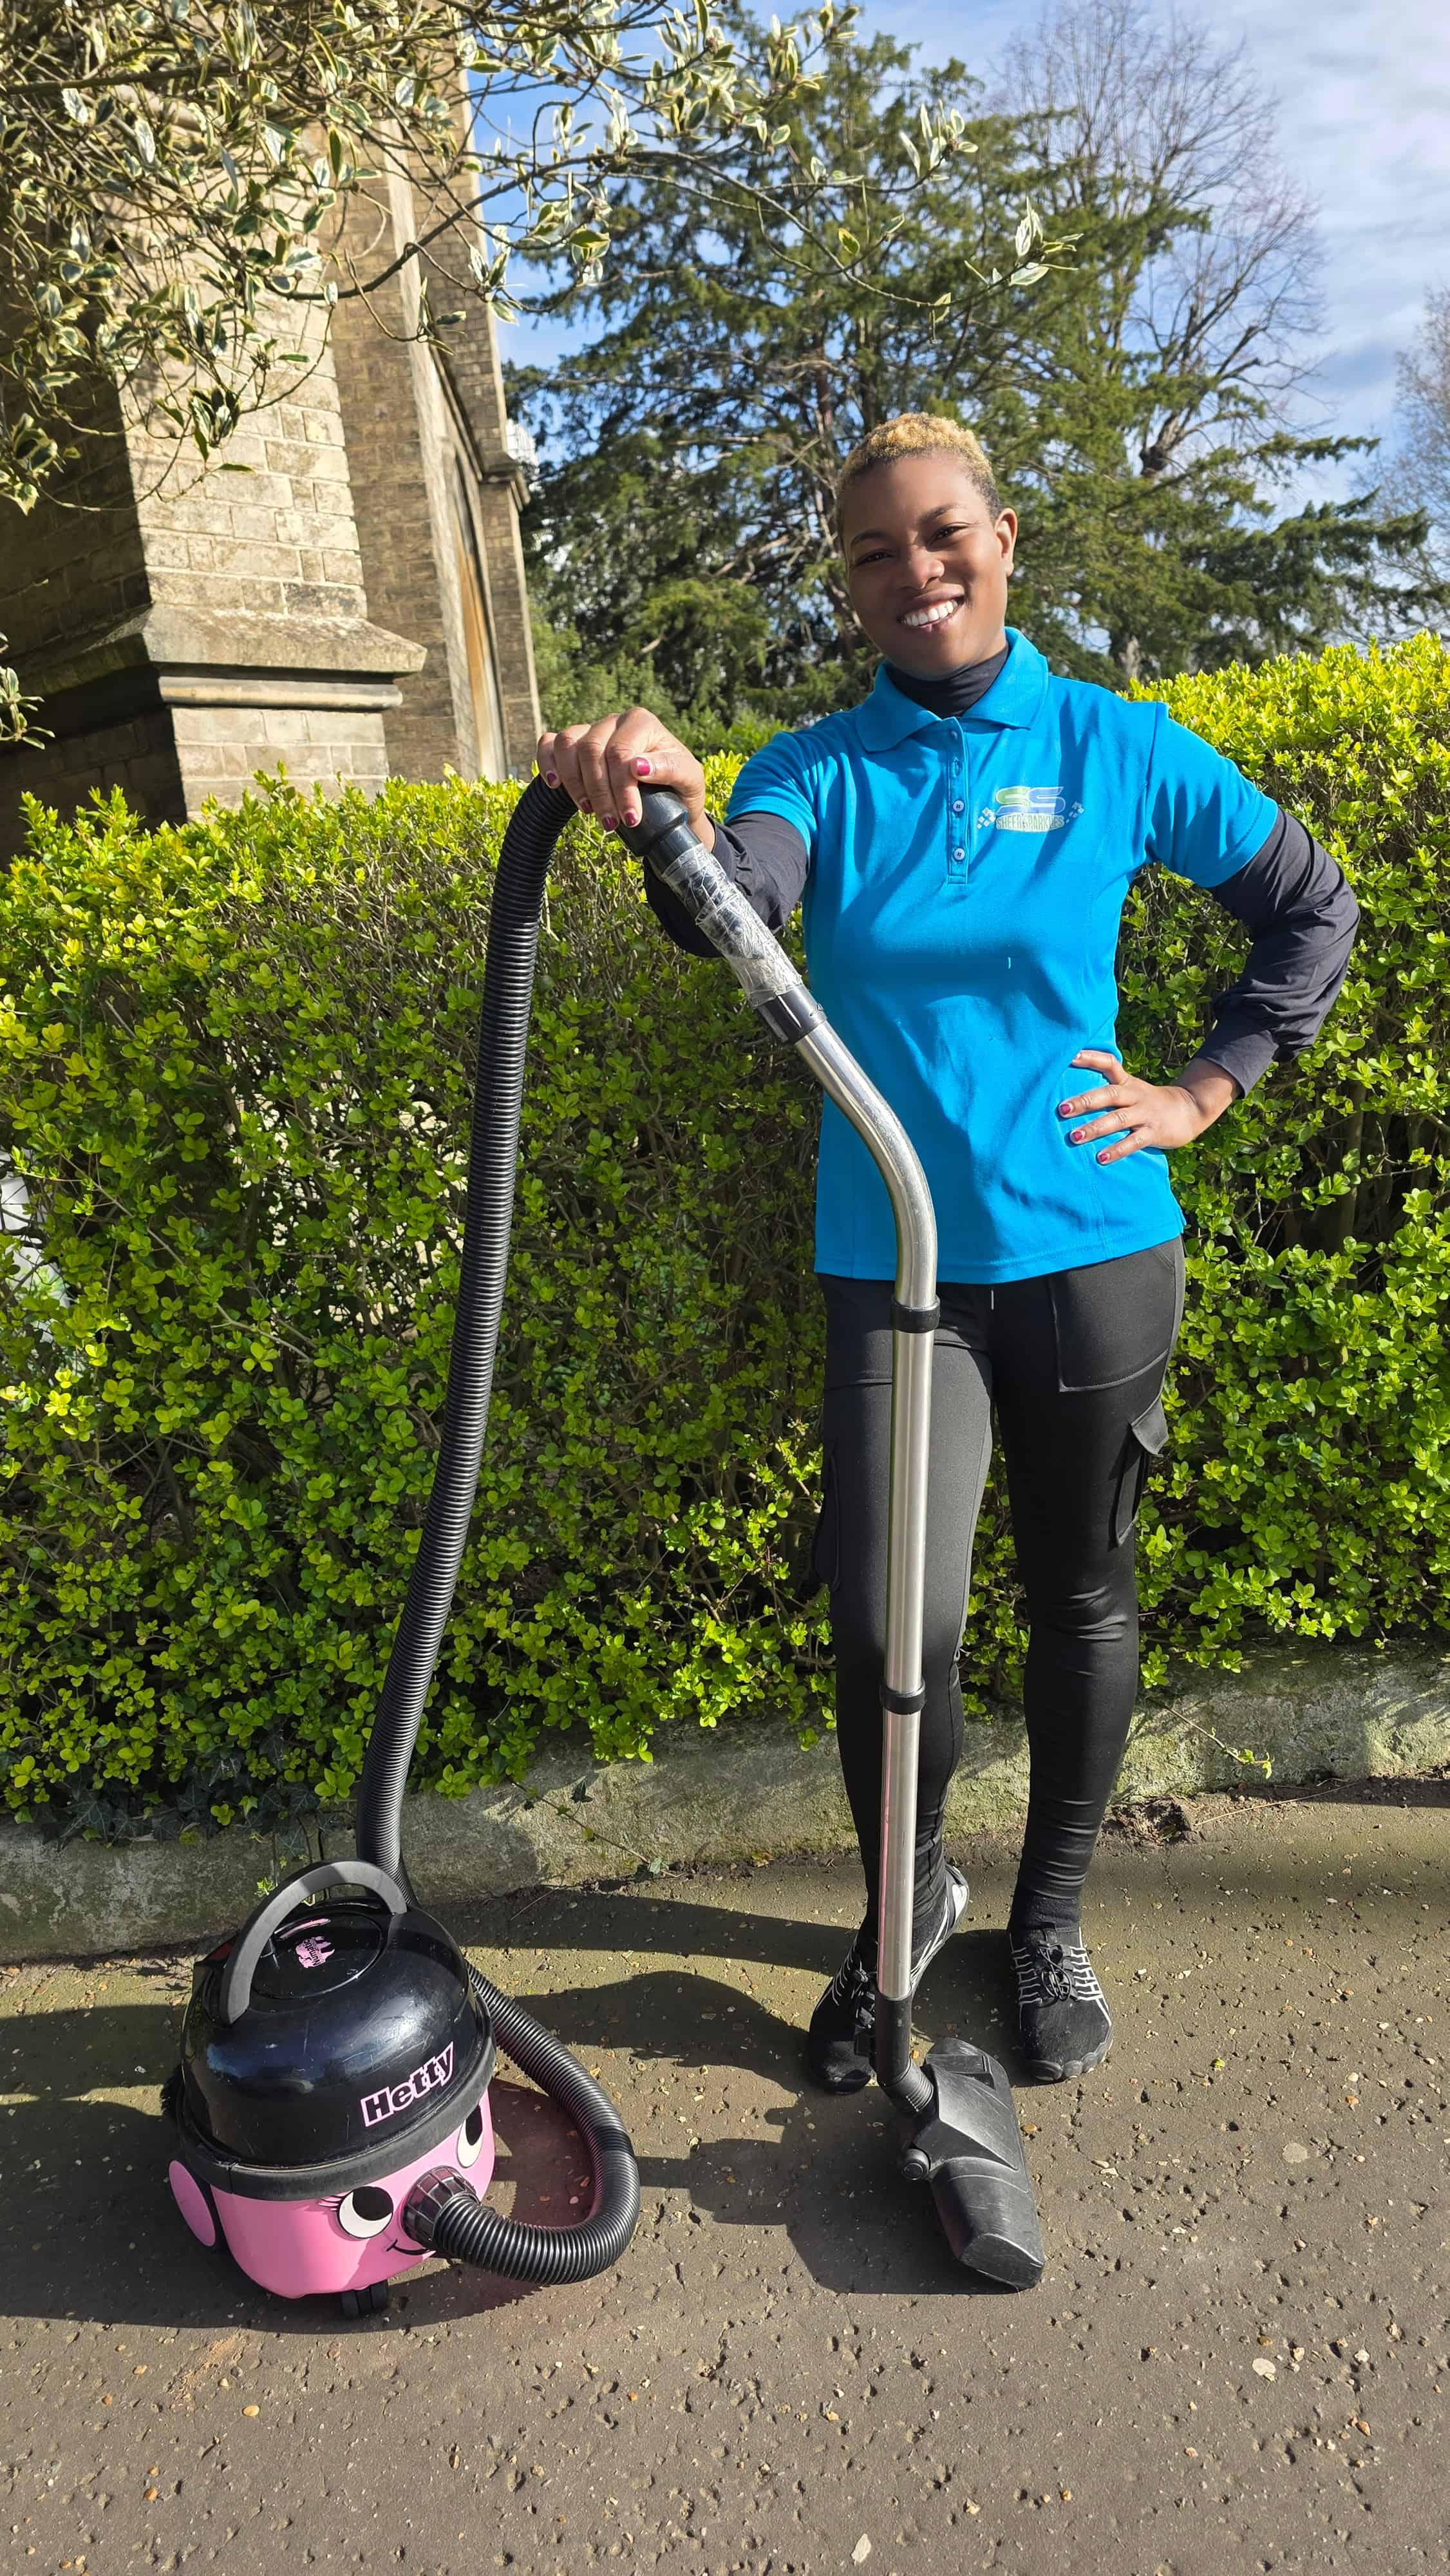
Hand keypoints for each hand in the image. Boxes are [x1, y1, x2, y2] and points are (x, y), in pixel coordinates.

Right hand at [536, 708, 710, 844]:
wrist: (668, 799)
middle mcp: (614, 721)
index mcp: (642, 722)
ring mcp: (591, 730)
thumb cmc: (679, 786)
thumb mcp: (689, 779)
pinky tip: (555, 785)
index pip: (620, 752)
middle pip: (592, 749)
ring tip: (588, 811)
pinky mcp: (573, 745)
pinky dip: (547, 763)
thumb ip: (671, 768)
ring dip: (574, 783)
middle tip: (610, 823)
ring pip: (568, 745)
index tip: (631, 819)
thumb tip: (638, 766)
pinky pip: (549, 744)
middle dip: (599, 792)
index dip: (622, 788)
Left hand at [1058, 1050, 1239, 1162]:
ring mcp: (1145, 1114)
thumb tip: (1071, 1095)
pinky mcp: (1153, 1132)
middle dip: (1085, 1101)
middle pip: (1109, 1094)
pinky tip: (1100, 1158)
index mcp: (1127, 1082)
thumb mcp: (1131, 1089)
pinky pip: (1133, 1142)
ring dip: (1095, 1128)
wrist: (1190, 1110)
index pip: (1109, 1063)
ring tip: (1074, 1137)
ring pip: (1118, 1119)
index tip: (1069, 1055)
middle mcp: (1134, 1095)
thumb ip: (1107, 1090)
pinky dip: (1117, 1150)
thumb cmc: (1148, 1102)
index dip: (1090, 1058)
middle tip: (1062, 1109)